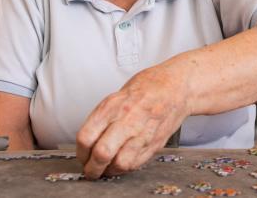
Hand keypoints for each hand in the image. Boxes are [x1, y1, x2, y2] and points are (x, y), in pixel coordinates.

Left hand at [75, 65, 190, 178]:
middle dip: (92, 168)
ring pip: (120, 163)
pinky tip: (122, 162)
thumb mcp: (117, 96)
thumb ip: (102, 118)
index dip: (81, 153)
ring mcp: (143, 133)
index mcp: (113, 106)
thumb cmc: (146, 88)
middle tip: (91, 170)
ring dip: (110, 171)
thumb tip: (88, 142)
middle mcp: (128, 120)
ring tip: (107, 168)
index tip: (82, 157)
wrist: (175, 87)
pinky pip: (136, 163)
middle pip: (102, 153)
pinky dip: (126, 168)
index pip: (86, 137)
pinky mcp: (155, 143)